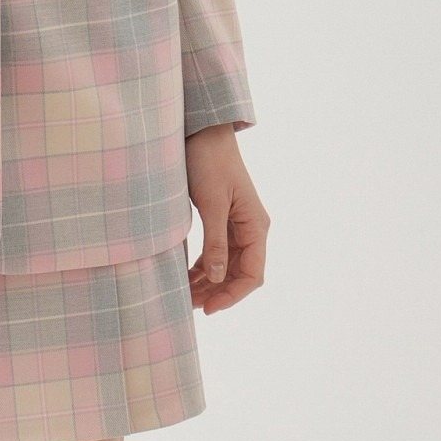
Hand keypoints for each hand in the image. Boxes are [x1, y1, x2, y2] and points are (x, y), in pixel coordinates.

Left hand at [184, 124, 268, 313]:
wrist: (203, 132)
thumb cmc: (209, 162)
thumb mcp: (211, 203)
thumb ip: (215, 242)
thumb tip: (217, 278)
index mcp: (255, 226)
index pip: (253, 274)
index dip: (232, 295)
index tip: (209, 308)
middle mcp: (250, 228)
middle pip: (240, 274)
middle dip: (217, 293)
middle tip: (189, 306)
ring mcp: (236, 225)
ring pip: (226, 265)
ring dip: (209, 283)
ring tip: (185, 296)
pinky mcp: (222, 219)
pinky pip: (216, 252)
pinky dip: (203, 267)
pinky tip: (186, 277)